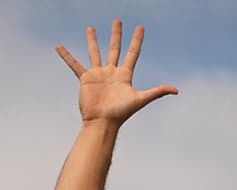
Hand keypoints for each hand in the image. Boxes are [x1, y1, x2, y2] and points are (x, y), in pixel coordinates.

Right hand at [56, 19, 177, 126]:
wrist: (102, 122)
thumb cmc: (121, 113)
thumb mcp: (141, 99)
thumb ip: (157, 92)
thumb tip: (176, 90)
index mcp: (124, 75)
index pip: (133, 53)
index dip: (137, 40)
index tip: (140, 28)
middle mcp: (111, 73)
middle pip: (115, 49)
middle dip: (117, 35)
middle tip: (118, 21)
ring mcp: (98, 75)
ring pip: (95, 53)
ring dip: (93, 40)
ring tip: (90, 27)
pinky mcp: (85, 79)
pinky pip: (74, 65)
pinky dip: (66, 56)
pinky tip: (59, 47)